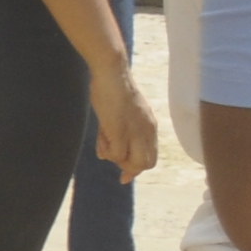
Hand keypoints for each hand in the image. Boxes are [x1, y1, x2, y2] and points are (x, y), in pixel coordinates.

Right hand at [93, 62, 160, 179]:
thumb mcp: (119, 115)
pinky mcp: (121, 130)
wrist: (111, 74)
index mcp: (150, 127)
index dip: (136, 167)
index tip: (123, 176)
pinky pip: (117, 154)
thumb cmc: (111, 90)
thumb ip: (115, 135)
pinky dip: (107, 152)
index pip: (150, 156)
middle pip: (146, 164)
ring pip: (133, 162)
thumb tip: (103, 156)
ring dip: (115, 158)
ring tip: (103, 141)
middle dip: (127, 166)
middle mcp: (147, 131)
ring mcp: (135, 131)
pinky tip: (100, 139)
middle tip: (111, 154)